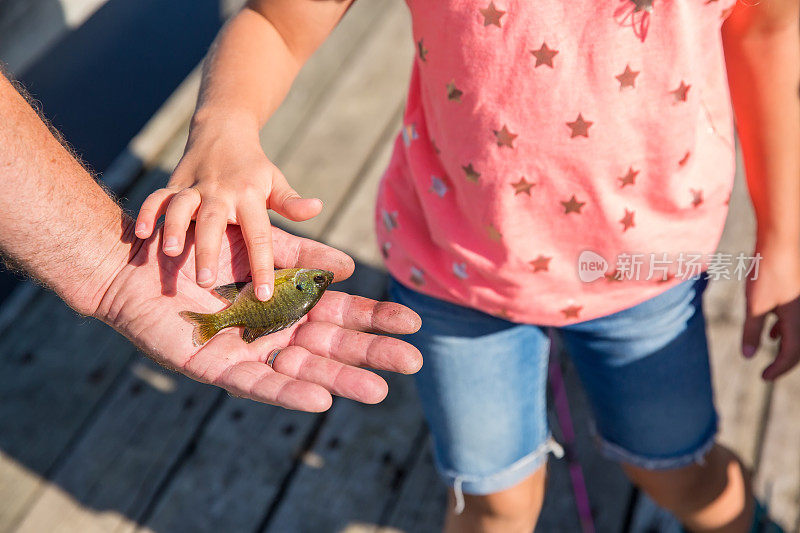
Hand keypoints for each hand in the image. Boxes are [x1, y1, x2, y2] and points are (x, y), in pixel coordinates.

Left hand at [95, 222, 421, 410]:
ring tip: (379, 391)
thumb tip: (348, 269)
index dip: (376, 320)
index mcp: (291, 304)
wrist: (145, 259)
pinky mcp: (220, 369)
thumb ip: (302, 257)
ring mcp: (252, 352)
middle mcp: (277, 331)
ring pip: (304, 370)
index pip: (344, 315)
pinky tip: (320, 397)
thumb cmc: (204, 251)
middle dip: (372, 353)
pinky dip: (289, 392)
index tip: (413, 322)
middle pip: (333, 346)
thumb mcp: (261, 248)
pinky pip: (260, 385)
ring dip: (341, 380)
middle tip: (413, 362)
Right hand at [134, 116, 321, 300]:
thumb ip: (292, 203)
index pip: (260, 235)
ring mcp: (195, 188)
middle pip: (215, 222)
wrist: (222, 130)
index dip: (262, 266)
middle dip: (208, 251)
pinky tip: (140, 233)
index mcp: (251, 197)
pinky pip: (157, 197)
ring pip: (181, 207)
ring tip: (169, 253)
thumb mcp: (275, 183)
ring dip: (173, 228)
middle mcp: (221, 193)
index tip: (264, 295)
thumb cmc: (253, 169)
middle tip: (205, 283)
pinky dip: (148, 212)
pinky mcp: (173, 185)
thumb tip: (317, 208)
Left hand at [742, 241, 799, 380]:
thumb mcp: (755, 305)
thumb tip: (749, 356)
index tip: (762, 377)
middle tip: (769, 372)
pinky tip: (771, 330)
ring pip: (797, 333)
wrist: (781, 243)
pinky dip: (784, 329)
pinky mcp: (797, 295)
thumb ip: (752, 332)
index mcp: (797, 321)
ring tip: (770, 353)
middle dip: (783, 361)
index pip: (791, 355)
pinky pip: (795, 320)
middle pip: (798, 347)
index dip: (777, 369)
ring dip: (784, 344)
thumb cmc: (767, 273)